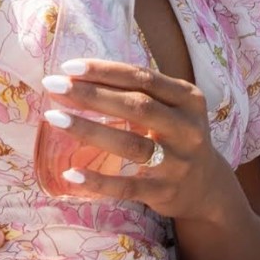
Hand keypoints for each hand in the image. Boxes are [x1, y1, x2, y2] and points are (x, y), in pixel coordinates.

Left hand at [38, 60, 241, 224]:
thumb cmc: (176, 137)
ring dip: (89, 130)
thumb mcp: (173, 109)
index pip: (143, 78)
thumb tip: (82, 77)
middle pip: (136, 106)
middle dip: (91, 94)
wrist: (206, 186)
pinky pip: (126, 187)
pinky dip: (98, 181)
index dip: (105, 71)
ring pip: (130, 144)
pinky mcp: (164, 191)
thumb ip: (140, 93)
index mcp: (188, 99)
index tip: (69, 67)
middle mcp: (187, 128)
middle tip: (53, 86)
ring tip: (54, 118)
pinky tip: (70, 174)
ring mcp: (177, 162)